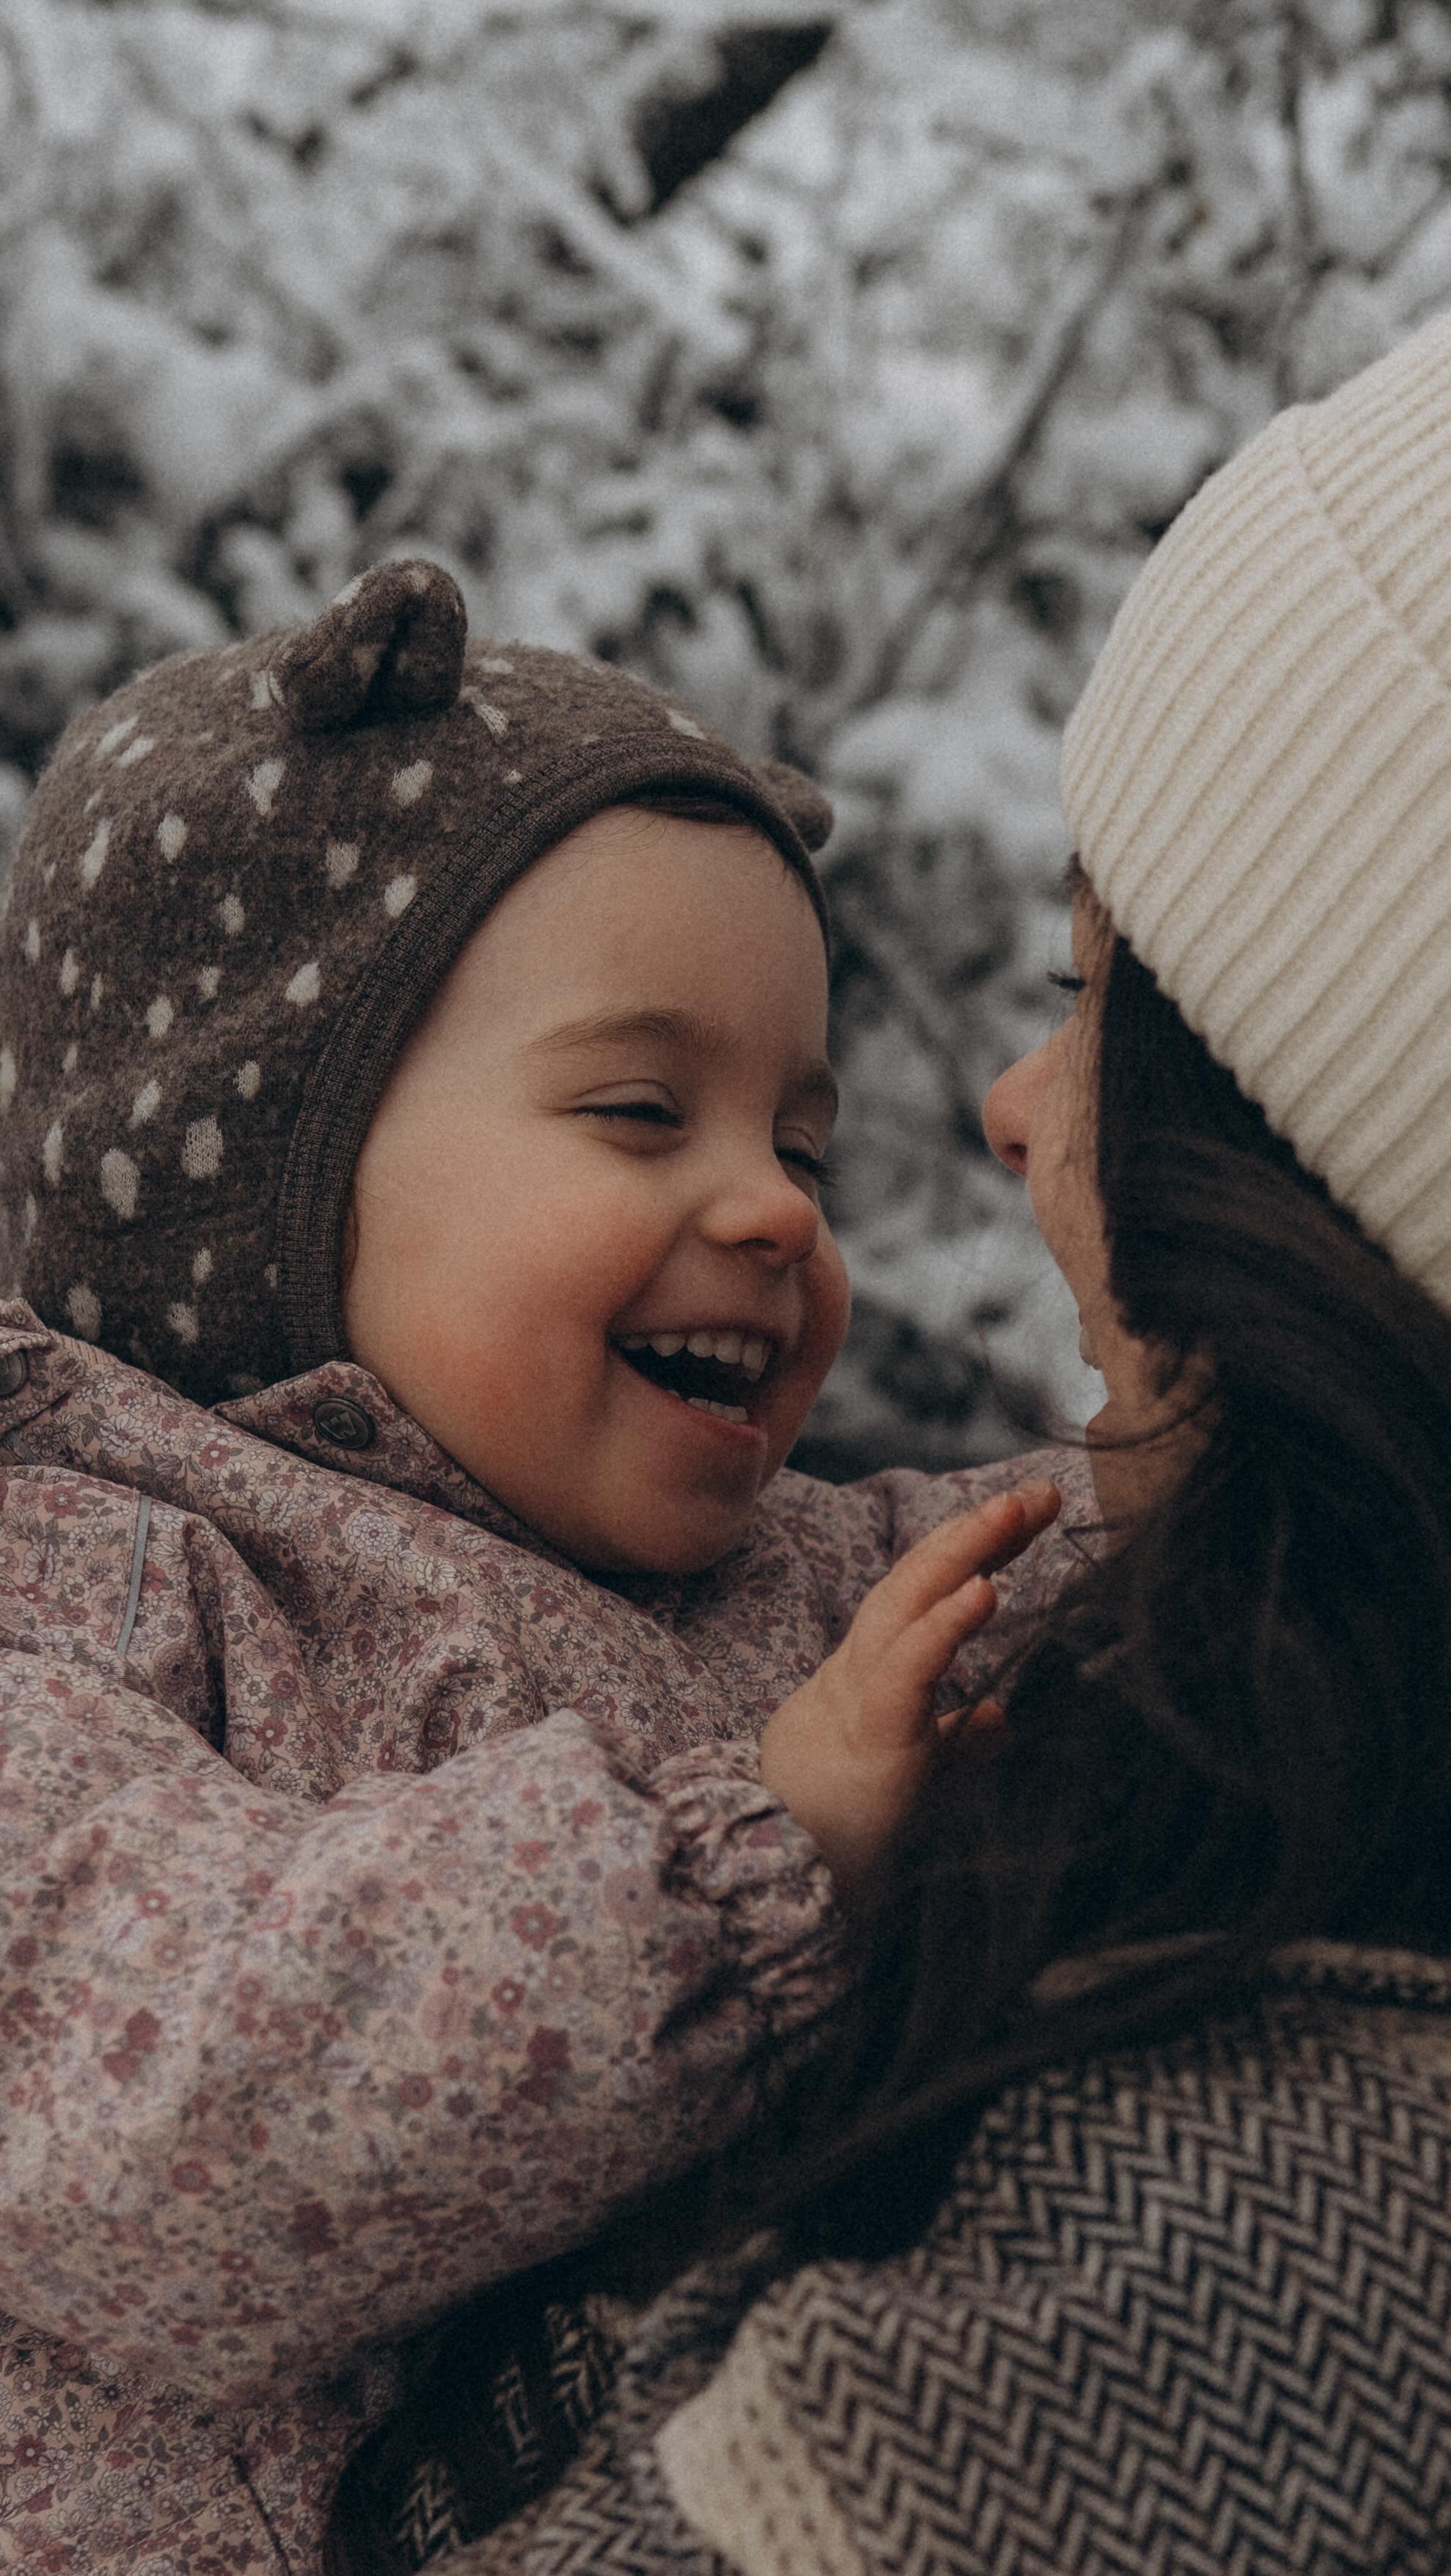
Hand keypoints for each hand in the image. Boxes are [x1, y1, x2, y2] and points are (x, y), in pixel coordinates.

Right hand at [759, 1482, 1060, 1897]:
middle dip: (977, 1530)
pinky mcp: (868, 1741)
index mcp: (866, 1682)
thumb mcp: (916, 1788)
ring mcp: (857, 1702)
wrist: (782, 1902)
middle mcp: (856, 1676)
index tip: (1026, 1513)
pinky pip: (905, 1673)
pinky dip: (943, 1627)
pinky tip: (985, 1588)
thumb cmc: (843, 1847)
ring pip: (903, 1607)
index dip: (973, 1549)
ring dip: (963, 1553)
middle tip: (1041, 1492)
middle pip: (915, 1582)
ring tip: (1013, 1512)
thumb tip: (998, 1715)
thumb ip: (955, 1748)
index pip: (921, 1596)